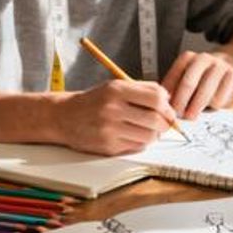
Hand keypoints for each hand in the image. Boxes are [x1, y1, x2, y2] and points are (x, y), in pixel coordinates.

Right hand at [54, 80, 176, 155]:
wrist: (64, 117)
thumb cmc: (95, 101)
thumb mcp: (115, 86)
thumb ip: (143, 89)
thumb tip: (168, 99)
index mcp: (117, 90)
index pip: (156, 98)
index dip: (167, 106)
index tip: (167, 110)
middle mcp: (112, 109)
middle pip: (156, 119)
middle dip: (165, 123)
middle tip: (164, 123)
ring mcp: (110, 129)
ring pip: (149, 136)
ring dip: (154, 135)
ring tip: (149, 130)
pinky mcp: (108, 146)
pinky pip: (137, 147)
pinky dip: (141, 142)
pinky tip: (135, 136)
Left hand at [161, 51, 232, 119]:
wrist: (230, 66)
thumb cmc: (204, 78)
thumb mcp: (188, 78)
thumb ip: (177, 89)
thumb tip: (165, 106)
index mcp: (188, 57)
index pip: (174, 76)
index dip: (169, 94)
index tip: (166, 108)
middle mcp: (204, 58)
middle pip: (188, 83)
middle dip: (181, 102)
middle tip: (177, 115)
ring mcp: (220, 65)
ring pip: (206, 90)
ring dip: (196, 106)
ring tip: (191, 116)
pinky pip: (221, 95)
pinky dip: (214, 105)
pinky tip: (212, 106)